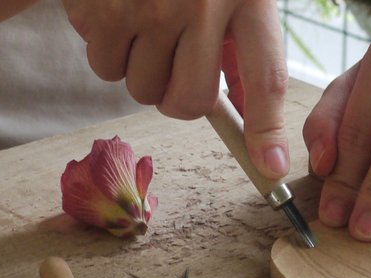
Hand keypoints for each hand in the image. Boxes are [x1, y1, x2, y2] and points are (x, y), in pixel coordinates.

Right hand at [62, 0, 289, 178]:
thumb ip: (244, 49)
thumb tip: (250, 122)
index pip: (264, 79)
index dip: (266, 131)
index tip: (271, 168)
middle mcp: (199, 4)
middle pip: (188, 103)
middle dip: (180, 96)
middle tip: (176, 62)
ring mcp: (146, 6)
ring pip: (140, 90)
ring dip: (141, 70)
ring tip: (146, 23)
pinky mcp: (100, 8)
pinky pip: (103, 66)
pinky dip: (108, 48)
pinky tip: (118, 11)